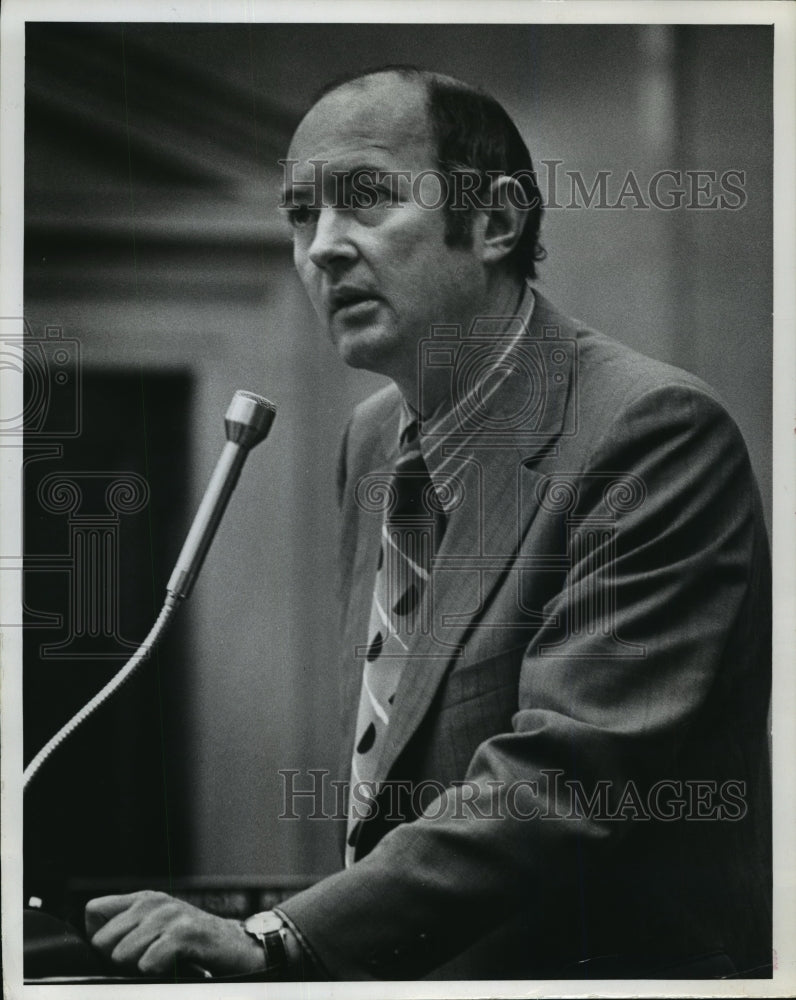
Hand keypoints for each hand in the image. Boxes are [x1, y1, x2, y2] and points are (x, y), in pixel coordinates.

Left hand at [85, 890, 265, 976]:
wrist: (238, 947)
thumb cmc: (194, 945)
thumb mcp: (158, 932)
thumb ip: (128, 933)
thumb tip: (94, 951)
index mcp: (142, 899)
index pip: (93, 911)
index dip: (98, 940)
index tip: (119, 953)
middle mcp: (153, 901)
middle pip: (101, 940)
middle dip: (116, 961)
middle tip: (146, 962)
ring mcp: (169, 915)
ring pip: (121, 955)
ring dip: (137, 969)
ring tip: (162, 963)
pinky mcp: (185, 932)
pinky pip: (147, 962)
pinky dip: (157, 971)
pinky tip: (174, 966)